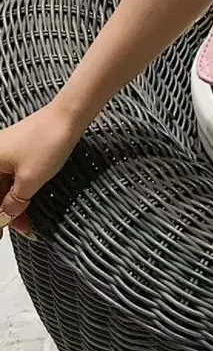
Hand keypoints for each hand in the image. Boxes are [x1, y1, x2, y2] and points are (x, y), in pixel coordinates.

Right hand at [0, 101, 81, 238]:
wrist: (69, 115)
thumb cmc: (47, 141)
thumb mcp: (29, 180)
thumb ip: (13, 203)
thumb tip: (4, 218)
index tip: (1, 234)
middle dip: (5, 214)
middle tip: (19, 230)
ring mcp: (5, 153)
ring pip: (4, 186)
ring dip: (14, 205)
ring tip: (27, 224)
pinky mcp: (19, 151)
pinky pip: (13, 176)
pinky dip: (20, 192)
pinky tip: (28, 204)